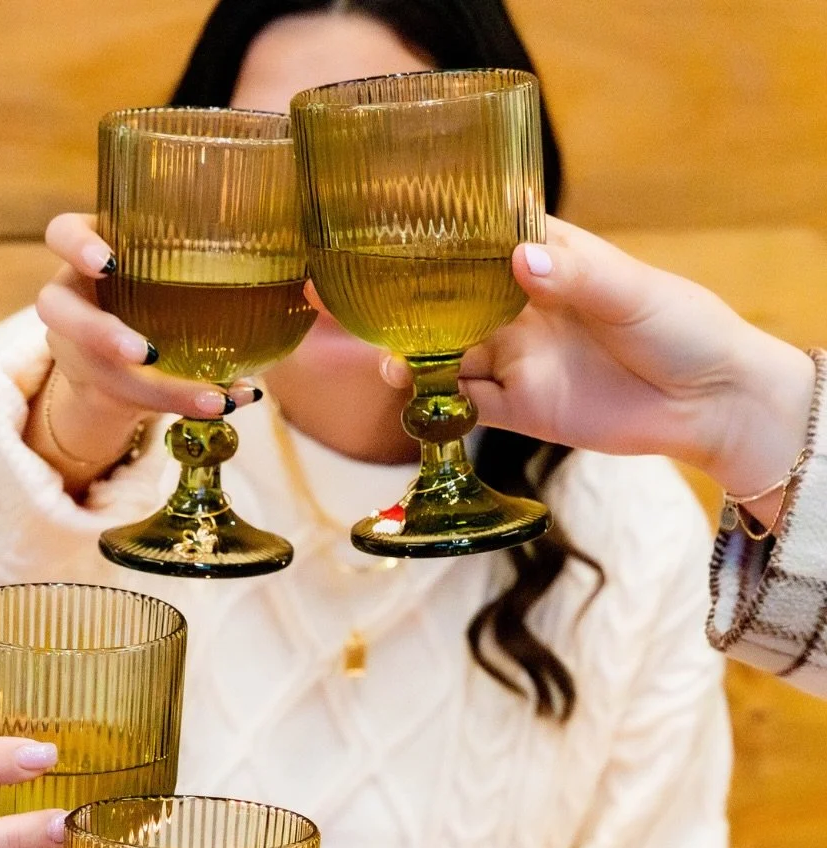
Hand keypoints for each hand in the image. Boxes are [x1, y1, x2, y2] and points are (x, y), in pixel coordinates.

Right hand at [31, 214, 261, 480]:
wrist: (118, 354)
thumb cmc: (155, 290)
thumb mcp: (168, 264)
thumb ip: (208, 255)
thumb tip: (309, 271)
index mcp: (88, 252)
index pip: (61, 233)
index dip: (77, 246)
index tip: (108, 262)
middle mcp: (72, 297)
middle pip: (58, 311)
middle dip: (102, 334)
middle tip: (144, 351)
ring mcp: (78, 347)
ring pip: (96, 371)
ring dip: (152, 388)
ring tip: (212, 399)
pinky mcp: (100, 386)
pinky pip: (133, 403)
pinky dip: (185, 403)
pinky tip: (231, 401)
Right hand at [378, 217, 815, 502]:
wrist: (708, 404)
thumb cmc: (681, 327)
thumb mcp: (632, 293)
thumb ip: (576, 277)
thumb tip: (521, 260)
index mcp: (546, 260)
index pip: (478, 238)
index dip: (431, 233)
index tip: (383, 225)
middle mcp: (520, 308)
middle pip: (446, 300)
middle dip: (400, 300)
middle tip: (352, 297)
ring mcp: (516, 359)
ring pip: (445, 355)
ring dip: (409, 356)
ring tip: (384, 359)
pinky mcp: (520, 409)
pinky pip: (464, 407)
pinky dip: (435, 405)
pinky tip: (412, 397)